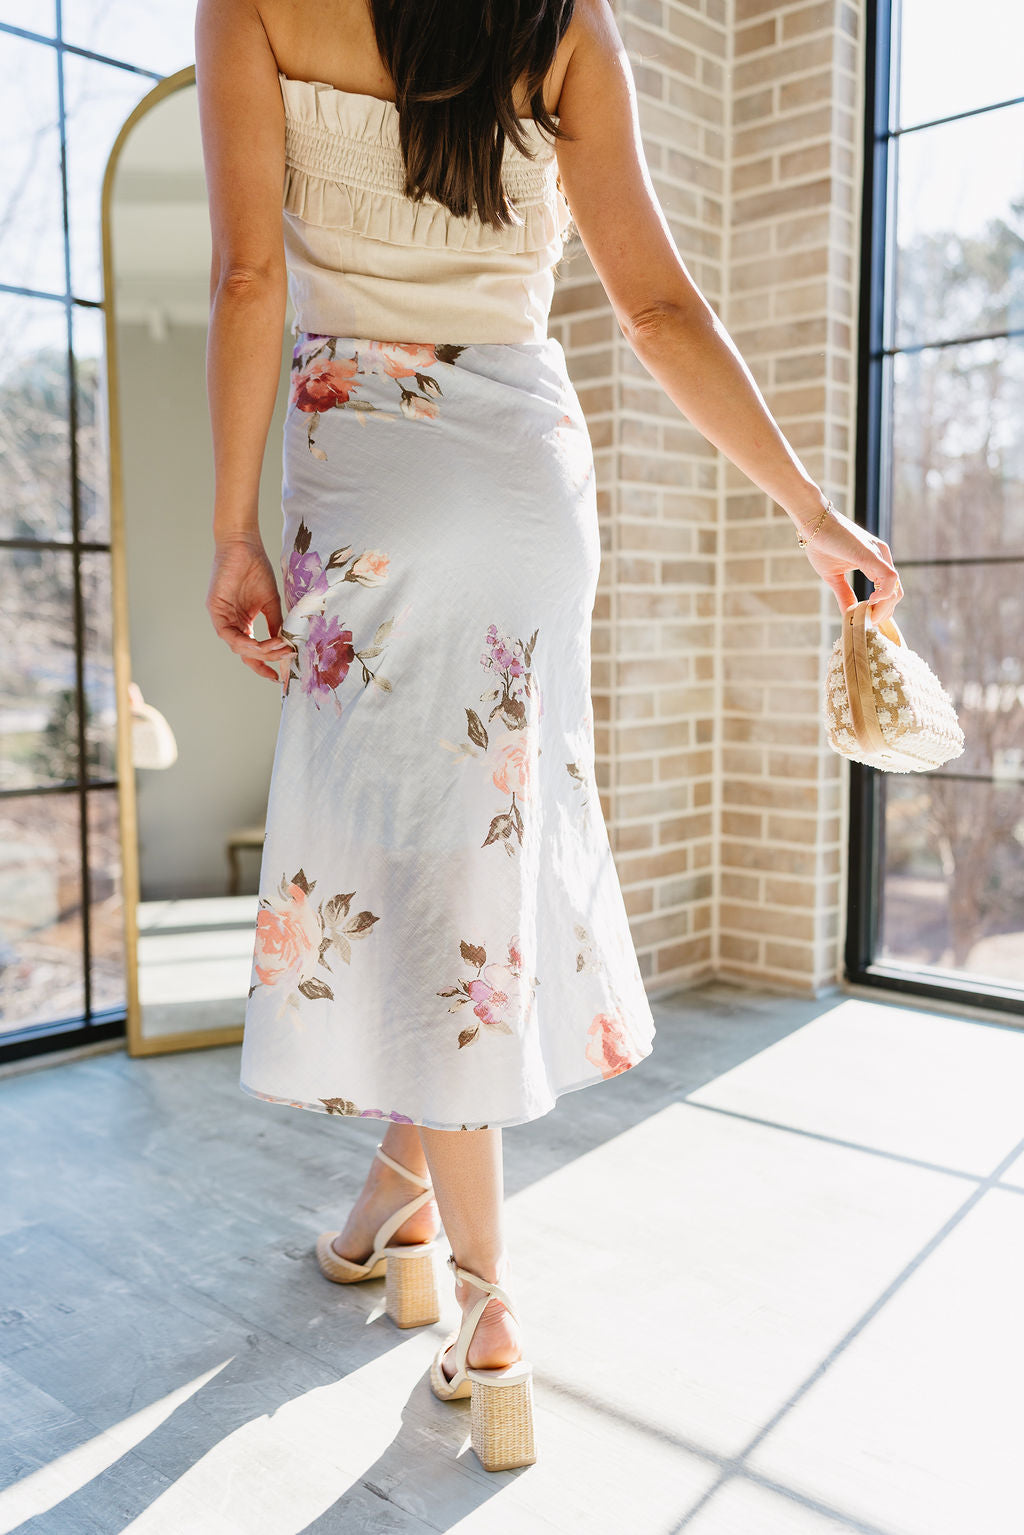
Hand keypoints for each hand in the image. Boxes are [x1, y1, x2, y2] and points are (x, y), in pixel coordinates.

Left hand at [206, 532, 293, 681]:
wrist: (244, 546)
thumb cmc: (257, 569)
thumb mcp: (271, 602)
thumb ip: (276, 624)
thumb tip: (286, 646)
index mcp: (243, 623)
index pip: (252, 652)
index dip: (264, 665)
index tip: (278, 677)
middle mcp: (232, 623)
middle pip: (247, 653)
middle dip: (267, 658)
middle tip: (285, 656)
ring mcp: (223, 618)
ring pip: (238, 647)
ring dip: (258, 651)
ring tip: (277, 648)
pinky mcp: (215, 610)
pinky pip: (227, 634)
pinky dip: (242, 642)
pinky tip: (257, 644)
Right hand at [795, 501, 903, 623]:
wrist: (812, 522)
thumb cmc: (821, 544)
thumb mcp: (833, 576)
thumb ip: (844, 594)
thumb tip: (849, 615)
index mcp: (875, 561)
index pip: (889, 590)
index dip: (881, 608)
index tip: (867, 621)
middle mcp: (882, 556)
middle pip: (896, 592)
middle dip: (884, 613)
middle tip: (868, 624)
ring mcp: (879, 555)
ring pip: (895, 588)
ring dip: (884, 608)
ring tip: (867, 617)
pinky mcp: (872, 555)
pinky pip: (889, 579)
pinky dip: (883, 596)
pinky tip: (868, 602)